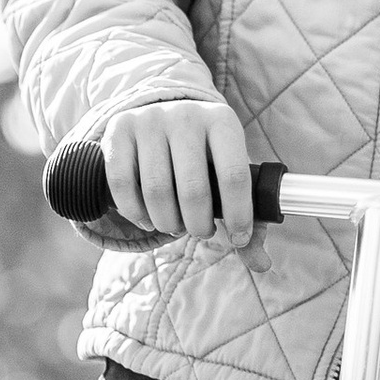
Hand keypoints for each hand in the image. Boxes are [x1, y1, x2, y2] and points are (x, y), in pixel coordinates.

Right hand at [100, 95, 253, 244]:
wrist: (162, 115)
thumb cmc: (205, 156)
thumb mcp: (230, 173)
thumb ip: (247, 218)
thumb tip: (261, 264)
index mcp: (223, 122)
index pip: (234, 176)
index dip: (238, 216)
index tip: (237, 238)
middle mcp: (186, 115)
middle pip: (193, 189)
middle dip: (199, 225)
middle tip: (201, 232)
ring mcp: (149, 120)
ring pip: (156, 191)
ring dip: (167, 223)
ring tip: (174, 225)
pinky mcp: (118, 129)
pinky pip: (122, 184)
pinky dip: (134, 212)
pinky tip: (146, 219)